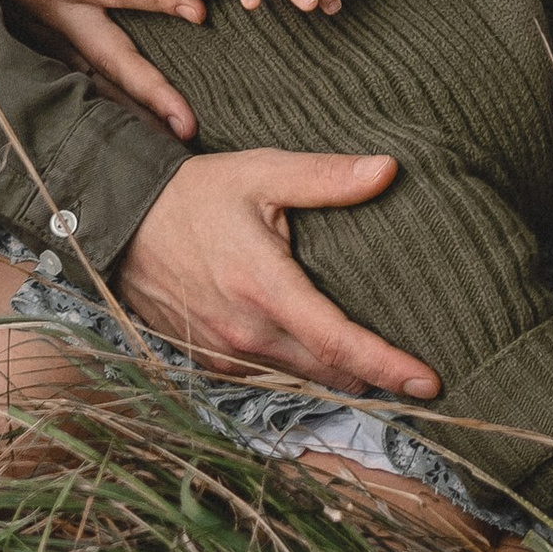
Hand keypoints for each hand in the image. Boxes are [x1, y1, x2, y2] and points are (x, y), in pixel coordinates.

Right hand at [0, 0, 202, 141]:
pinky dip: (112, 102)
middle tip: (187, 127)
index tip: (197, 12)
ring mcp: (53, 35)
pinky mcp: (50, 43)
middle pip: (112, 57)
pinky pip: (86, 77)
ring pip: (100, 78)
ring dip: (135, 109)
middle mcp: (57, 16)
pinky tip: (139, 123)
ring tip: (174, 139)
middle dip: (150, 92)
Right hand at [117, 150, 438, 399]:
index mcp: (264, 287)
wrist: (122, 218)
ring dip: (336, 379)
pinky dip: (297, 372)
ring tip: (376, 370)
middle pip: (327, 373)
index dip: (386, 365)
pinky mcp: (208, 360)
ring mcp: (224, 353)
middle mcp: (245, 332)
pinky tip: (318, 358)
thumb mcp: (261, 172)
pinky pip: (267, 378)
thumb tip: (388, 170)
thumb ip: (325, 178)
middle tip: (415, 377)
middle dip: (373, 378)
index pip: (337, 341)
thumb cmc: (197, 192)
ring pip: (298, 380)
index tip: (429, 381)